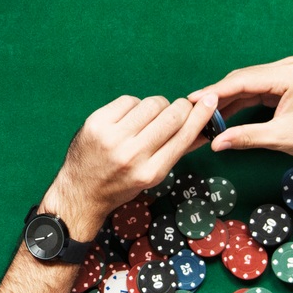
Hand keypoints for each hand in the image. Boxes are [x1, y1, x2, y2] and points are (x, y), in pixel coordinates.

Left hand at [43, 94, 217, 236]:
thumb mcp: (152, 176)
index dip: (201, 115)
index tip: (211, 101)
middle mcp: (132, 155)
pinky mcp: (96, 123)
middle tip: (179, 108)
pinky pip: (128, 100)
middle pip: (170, 116)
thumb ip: (177, 151)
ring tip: (150, 117)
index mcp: (151, 172)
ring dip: (157, 106)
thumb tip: (206, 129)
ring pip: (150, 104)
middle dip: (180, 107)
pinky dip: (134, 105)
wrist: (81, 192)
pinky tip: (130, 117)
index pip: (183, 136)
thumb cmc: (121, 184)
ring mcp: (111, 138)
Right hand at [189, 57, 292, 165]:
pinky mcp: (284, 84)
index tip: (193, 99)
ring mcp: (286, 74)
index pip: (243, 80)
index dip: (215, 91)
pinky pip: (256, 90)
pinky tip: (223, 112)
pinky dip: (240, 101)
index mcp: (288, 74)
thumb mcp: (280, 138)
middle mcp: (286, 68)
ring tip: (204, 111)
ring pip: (247, 84)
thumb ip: (245, 137)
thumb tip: (216, 142)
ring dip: (227, 98)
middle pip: (242, 79)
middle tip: (193, 108)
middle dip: (218, 95)